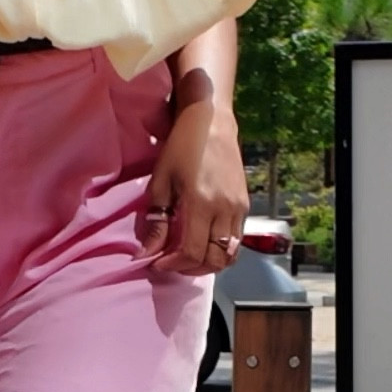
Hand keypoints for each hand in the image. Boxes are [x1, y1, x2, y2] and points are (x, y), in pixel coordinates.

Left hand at [140, 84, 250, 276]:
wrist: (211, 122)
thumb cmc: (180, 148)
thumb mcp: (160, 182)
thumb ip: (156, 222)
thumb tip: (146, 253)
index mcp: (201, 204)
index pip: (192, 252)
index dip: (173, 265)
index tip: (156, 263)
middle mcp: (225, 210)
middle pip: (214, 260)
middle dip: (190, 269)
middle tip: (171, 262)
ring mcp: (239, 209)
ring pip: (229, 255)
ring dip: (208, 264)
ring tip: (188, 257)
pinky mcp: (245, 205)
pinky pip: (236, 241)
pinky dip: (220, 250)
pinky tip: (203, 241)